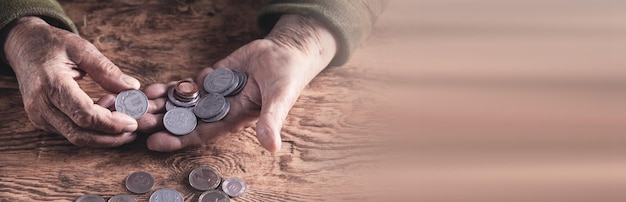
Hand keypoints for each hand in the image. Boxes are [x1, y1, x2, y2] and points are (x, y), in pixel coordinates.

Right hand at [3, 17, 140, 146]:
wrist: (23, 47)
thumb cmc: (52, 45)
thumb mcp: (81, 48)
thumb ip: (106, 69)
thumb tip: (132, 87)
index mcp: (50, 83)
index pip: (84, 115)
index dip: (110, 123)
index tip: (132, 121)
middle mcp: (41, 105)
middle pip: (80, 134)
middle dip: (110, 137)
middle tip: (134, 130)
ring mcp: (40, 116)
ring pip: (75, 137)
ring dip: (103, 135)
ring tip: (124, 120)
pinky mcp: (43, 121)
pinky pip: (70, 131)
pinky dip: (92, 129)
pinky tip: (107, 116)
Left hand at [143, 14, 337, 151]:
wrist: (286, 53)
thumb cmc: (287, 77)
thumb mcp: (280, 98)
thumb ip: (271, 121)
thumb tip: (272, 147)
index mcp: (233, 119)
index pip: (201, 134)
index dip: (178, 139)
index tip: (155, 142)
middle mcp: (220, 110)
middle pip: (184, 120)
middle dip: (160, 122)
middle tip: (135, 119)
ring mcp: (213, 94)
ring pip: (181, 103)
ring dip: (160, 106)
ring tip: (136, 104)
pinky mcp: (211, 78)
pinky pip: (186, 85)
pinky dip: (170, 88)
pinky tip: (152, 89)